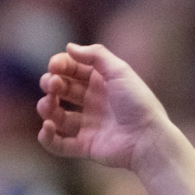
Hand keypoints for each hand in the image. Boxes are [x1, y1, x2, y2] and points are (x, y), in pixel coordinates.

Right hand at [36, 43, 172, 170]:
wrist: (148, 139)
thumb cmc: (137, 103)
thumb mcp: (119, 71)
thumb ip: (95, 55)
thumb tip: (69, 47)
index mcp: (101, 82)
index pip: (72, 69)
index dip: (60, 65)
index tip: (54, 67)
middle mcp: (93, 102)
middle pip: (61, 89)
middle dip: (51, 84)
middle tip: (52, 85)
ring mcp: (88, 125)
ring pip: (56, 115)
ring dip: (45, 107)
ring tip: (49, 104)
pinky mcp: (85, 146)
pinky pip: (59, 144)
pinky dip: (47, 137)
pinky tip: (47, 127)